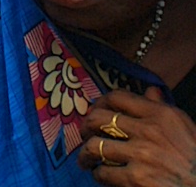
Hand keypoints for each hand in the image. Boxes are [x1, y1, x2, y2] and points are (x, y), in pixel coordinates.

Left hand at [79, 88, 195, 184]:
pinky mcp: (136, 178)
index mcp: (160, 114)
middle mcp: (148, 131)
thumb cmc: (195, 155)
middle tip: (85, 136)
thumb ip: (162, 108)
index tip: (94, 111)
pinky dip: (99, 174)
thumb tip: (150, 91)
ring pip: (95, 146)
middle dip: (85, 128)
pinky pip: (103, 172)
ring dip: (86, 154)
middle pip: (98, 119)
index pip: (117, 97)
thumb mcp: (183, 126)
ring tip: (86, 160)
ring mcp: (140, 154)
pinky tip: (102, 175)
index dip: (99, 103)